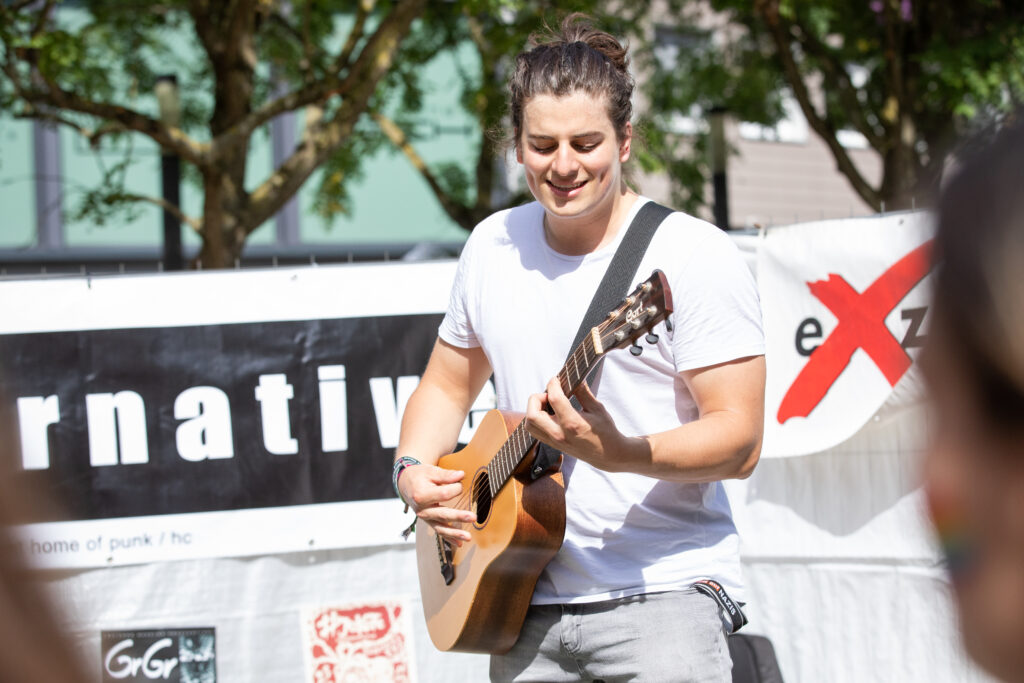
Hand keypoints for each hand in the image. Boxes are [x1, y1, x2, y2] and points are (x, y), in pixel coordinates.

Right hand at [398, 463, 476, 544]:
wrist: (406, 484)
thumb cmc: (419, 476)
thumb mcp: (431, 471)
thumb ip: (446, 475)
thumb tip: (461, 475)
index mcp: (421, 495)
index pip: (444, 494)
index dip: (456, 488)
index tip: (460, 481)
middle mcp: (422, 509)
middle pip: (442, 514)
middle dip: (458, 516)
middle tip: (473, 517)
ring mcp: (425, 518)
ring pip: (441, 527)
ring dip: (455, 533)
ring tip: (468, 537)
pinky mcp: (429, 522)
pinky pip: (439, 532)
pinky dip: (449, 539)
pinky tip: (460, 543)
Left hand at [524, 377, 643, 471]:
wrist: (608, 455)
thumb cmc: (605, 431)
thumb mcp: (597, 408)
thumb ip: (583, 392)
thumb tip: (575, 378)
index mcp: (573, 423)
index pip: (554, 399)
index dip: (553, 384)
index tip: (556, 379)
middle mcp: (560, 434)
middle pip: (532, 414)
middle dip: (536, 398)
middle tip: (549, 394)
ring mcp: (555, 441)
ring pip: (529, 424)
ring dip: (533, 410)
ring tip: (547, 404)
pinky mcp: (553, 445)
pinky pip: (535, 431)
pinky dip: (536, 419)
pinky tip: (548, 413)